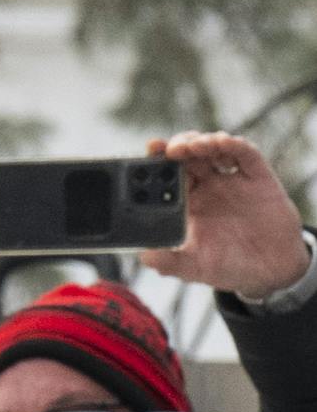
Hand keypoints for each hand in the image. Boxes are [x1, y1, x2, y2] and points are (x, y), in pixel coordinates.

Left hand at [142, 134, 312, 304]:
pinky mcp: (257, 177)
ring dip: (201, 141)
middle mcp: (206, 187)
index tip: (147, 154)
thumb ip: (166, 260)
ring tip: (192, 146)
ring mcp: (232, 180)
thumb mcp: (190, 267)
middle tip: (168, 148)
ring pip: (214, 149)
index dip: (156, 163)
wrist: (268, 270)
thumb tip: (143, 255)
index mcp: (185, 204)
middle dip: (176, 147)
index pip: (166, 177)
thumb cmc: (225, 266)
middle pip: (187, 156)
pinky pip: (246, 155)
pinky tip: (223, 143)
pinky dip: (234, 145)